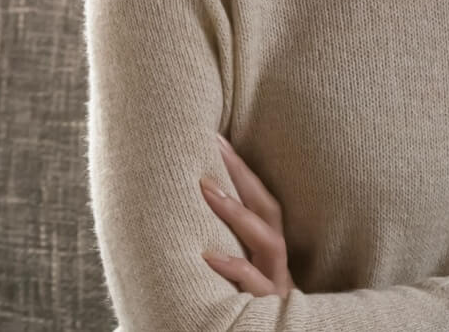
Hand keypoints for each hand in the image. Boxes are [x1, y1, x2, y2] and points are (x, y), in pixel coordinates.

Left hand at [201, 135, 294, 297]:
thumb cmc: (232, 305)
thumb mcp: (227, 271)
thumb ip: (214, 241)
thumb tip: (172, 201)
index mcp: (265, 252)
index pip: (261, 203)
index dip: (242, 169)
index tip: (215, 135)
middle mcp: (276, 266)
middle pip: (269, 212)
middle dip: (243, 176)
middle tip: (213, 143)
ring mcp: (275, 288)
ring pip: (269, 244)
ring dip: (237, 213)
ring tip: (205, 188)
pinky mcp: (269, 311)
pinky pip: (255, 288)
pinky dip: (233, 269)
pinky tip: (208, 256)